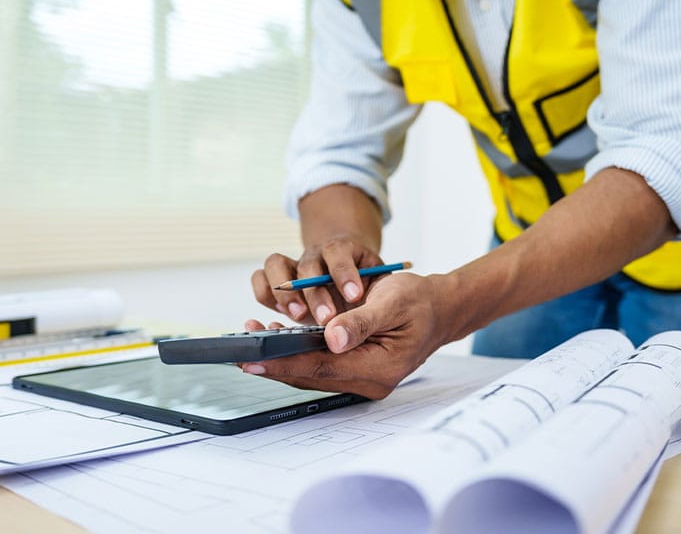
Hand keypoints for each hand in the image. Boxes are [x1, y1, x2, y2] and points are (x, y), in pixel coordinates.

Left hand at [241, 272, 461, 399]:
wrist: (440, 308)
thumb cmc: (420, 302)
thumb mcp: (394, 302)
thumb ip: (361, 321)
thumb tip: (332, 338)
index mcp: (379, 368)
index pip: (320, 369)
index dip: (284, 364)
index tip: (252, 359)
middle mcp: (368, 379)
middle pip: (311, 375)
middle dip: (275, 362)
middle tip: (239, 349)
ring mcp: (361, 376)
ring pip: (312, 371)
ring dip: (282, 357)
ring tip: (252, 337)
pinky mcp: (355, 366)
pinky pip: (320, 364)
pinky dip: (296, 352)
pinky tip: (277, 336)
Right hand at [251, 236, 383, 325]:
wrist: (359, 282)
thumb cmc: (373, 292)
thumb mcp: (383, 296)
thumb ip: (367, 314)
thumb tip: (340, 338)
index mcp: (346, 251)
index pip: (339, 251)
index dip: (343, 272)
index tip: (354, 296)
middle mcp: (317, 257)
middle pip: (308, 265)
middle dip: (316, 293)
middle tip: (327, 318)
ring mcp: (296, 269)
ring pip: (276, 264)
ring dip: (285, 292)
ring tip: (298, 316)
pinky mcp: (281, 286)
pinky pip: (260, 279)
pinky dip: (265, 295)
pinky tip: (280, 318)